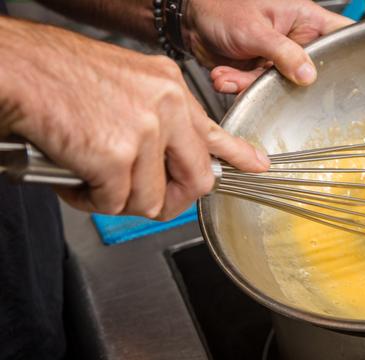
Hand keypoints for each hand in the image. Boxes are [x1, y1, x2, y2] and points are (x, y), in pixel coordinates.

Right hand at [0, 19, 269, 219]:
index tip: (257, 166)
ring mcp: (145, 130)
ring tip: (90, 177)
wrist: (15, 68)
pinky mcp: (116, 155)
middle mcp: (167, 106)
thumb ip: (157, 118)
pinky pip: (113, 203)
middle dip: (170, 201)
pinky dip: (89, 200)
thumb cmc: (59, 75)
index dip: (237, 156)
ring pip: (150, 201)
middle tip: (144, 201)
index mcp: (170, 87)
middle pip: (196, 181)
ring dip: (118, 200)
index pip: (216, 131)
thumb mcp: (126, 84)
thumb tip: (172, 153)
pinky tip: (73, 177)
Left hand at [184, 0, 352, 93]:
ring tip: (231, 76)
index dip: (349, 54)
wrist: (191, 19)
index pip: (340, 35)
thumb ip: (284, 53)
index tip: (346, 76)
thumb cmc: (222, 6)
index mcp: (305, 19)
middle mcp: (295, 40)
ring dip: (251, 85)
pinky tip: (224, 76)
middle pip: (311, 71)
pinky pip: (257, 88)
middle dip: (286, 83)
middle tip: (268, 81)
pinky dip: (238, 86)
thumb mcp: (256, 30)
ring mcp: (277, 58)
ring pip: (280, 85)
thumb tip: (309, 74)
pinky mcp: (259, 72)